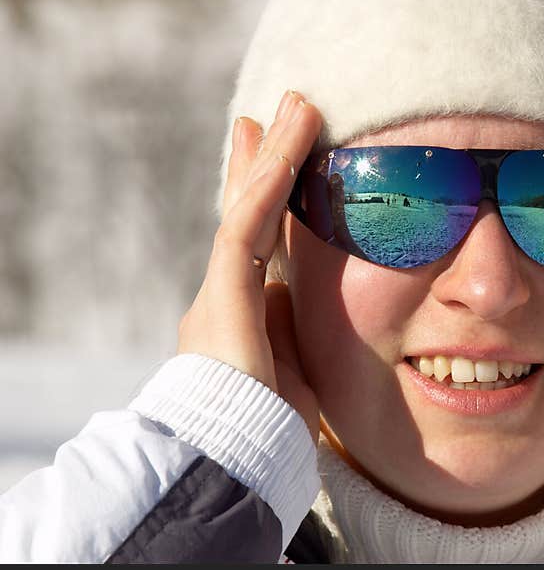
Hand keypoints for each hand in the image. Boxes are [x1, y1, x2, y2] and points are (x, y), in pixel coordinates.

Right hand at [177, 90, 322, 441]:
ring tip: (296, 105)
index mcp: (244, 311)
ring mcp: (221, 291)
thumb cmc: (266, 431)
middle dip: (265, 159)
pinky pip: (247, 230)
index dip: (269, 194)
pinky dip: (269, 188)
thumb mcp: (289, 368)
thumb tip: (290, 295)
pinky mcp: (225, 298)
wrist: (237, 464)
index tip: (282, 154)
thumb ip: (286, 328)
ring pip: (249, 207)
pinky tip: (288, 150)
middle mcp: (226, 292)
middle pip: (249, 210)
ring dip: (275, 155)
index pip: (259, 238)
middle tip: (280, 109)